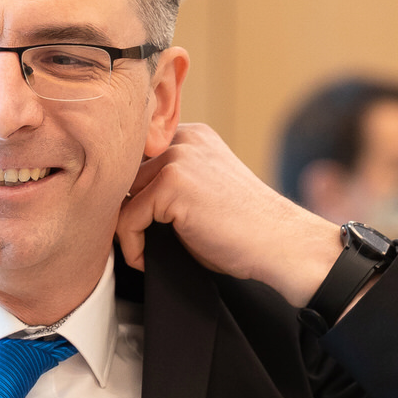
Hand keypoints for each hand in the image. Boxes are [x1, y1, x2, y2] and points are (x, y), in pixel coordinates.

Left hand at [117, 124, 342, 307]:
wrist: (282, 245)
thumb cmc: (245, 232)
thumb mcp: (202, 195)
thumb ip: (165, 188)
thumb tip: (116, 202)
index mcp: (192, 137)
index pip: (135, 161)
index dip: (131, 197)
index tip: (140, 231)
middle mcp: (184, 139)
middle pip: (123, 177)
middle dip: (126, 214)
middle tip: (139, 246)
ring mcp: (178, 157)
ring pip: (120, 197)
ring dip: (127, 233)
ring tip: (147, 255)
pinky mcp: (172, 182)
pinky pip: (127, 219)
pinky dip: (132, 248)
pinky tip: (148, 260)